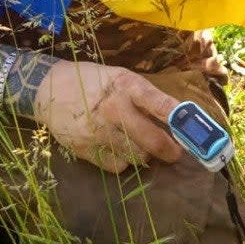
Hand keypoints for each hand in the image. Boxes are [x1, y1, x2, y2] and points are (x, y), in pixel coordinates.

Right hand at [33, 61, 182, 173]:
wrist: (50, 89)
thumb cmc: (93, 82)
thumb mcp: (120, 77)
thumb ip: (144, 96)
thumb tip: (176, 118)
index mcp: (125, 85)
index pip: (159, 104)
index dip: (180, 120)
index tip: (194, 132)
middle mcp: (113, 108)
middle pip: (152, 140)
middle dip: (170, 151)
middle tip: (176, 153)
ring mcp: (99, 131)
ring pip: (137, 156)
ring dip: (144, 154)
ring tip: (141, 146)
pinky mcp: (86, 149)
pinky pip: (117, 165)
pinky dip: (123, 161)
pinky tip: (119, 149)